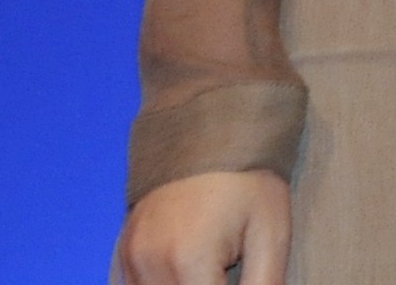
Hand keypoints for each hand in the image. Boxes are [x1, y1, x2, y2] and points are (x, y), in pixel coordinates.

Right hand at [113, 171, 289, 284]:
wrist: (210, 126)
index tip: (240, 278)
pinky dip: (163, 284)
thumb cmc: (248, 179)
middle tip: (228, 270)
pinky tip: (190, 272)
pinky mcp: (124, 251)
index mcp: (187, 262)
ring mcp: (130, 258)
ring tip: (212, 267)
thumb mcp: (271, 235)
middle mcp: (148, 264)